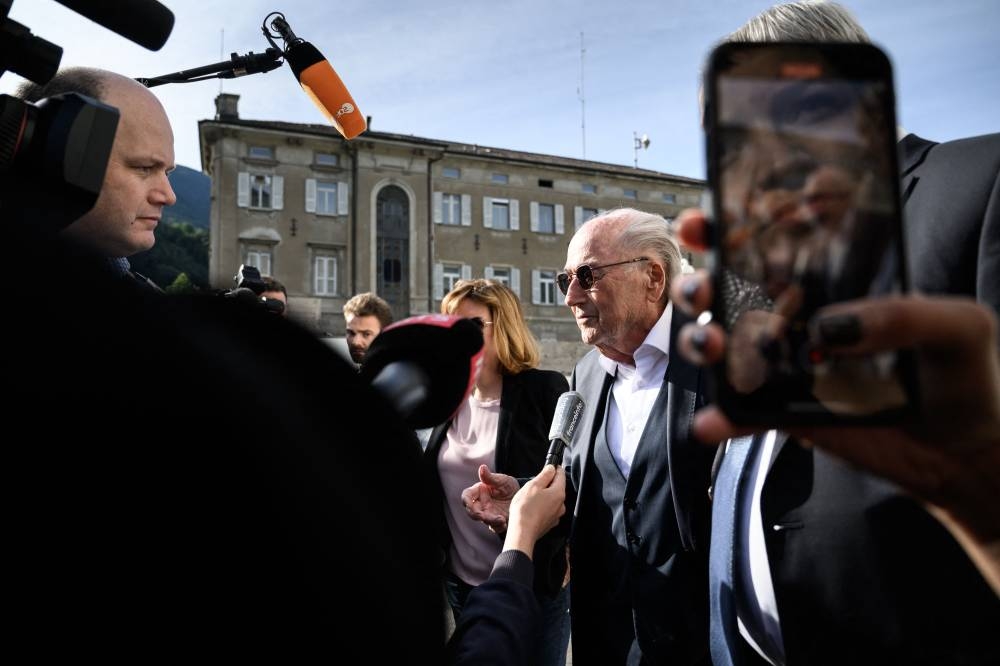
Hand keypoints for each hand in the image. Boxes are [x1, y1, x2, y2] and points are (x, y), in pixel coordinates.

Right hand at [461, 464, 518, 532]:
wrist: (523, 496)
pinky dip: (498, 527)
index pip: (467, 496)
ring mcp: (488, 513)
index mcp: (479, 492)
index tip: (468, 504)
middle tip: (484, 516)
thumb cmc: (509, 485)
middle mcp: (481, 504)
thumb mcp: (502, 480)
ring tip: (501, 519)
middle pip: (472, 511)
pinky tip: (505, 523)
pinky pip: (494, 527)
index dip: (465, 500)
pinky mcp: (496, 521)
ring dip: (490, 521)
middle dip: (477, 515)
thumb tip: (482, 468)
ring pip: (484, 520)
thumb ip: (490, 477)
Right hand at [503, 465, 566, 558]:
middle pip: (557, 487)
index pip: (561, 474)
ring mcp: (556, 515)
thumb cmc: (526, 508)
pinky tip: (531, 508)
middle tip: (533, 484)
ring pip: (552, 499)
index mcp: (559, 493)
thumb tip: (552, 468)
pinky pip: (548, 509)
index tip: (548, 466)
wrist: (522, 532)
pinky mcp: (550, 523)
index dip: (554, 468)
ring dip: (543, 496)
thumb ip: (544, 475)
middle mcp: (561, 504)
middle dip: (546, 484)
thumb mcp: (533, 486)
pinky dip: (541, 506)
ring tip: (530, 498)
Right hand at [672, 208, 999, 589]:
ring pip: (721, 343)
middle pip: (728, 287)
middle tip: (703, 287)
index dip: (736, 222)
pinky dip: (720, 416)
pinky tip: (711, 421)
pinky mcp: (781, 409)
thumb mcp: (959, 326)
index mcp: (833, 279)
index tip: (714, 218)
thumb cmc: (966, 374)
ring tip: (713, 345)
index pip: (778, 240)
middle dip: (698, 279)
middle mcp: (798, 314)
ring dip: (698, 339)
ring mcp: (784, 363)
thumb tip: (830, 327)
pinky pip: (741, 410)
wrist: (964, 452)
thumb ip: (905, 314)